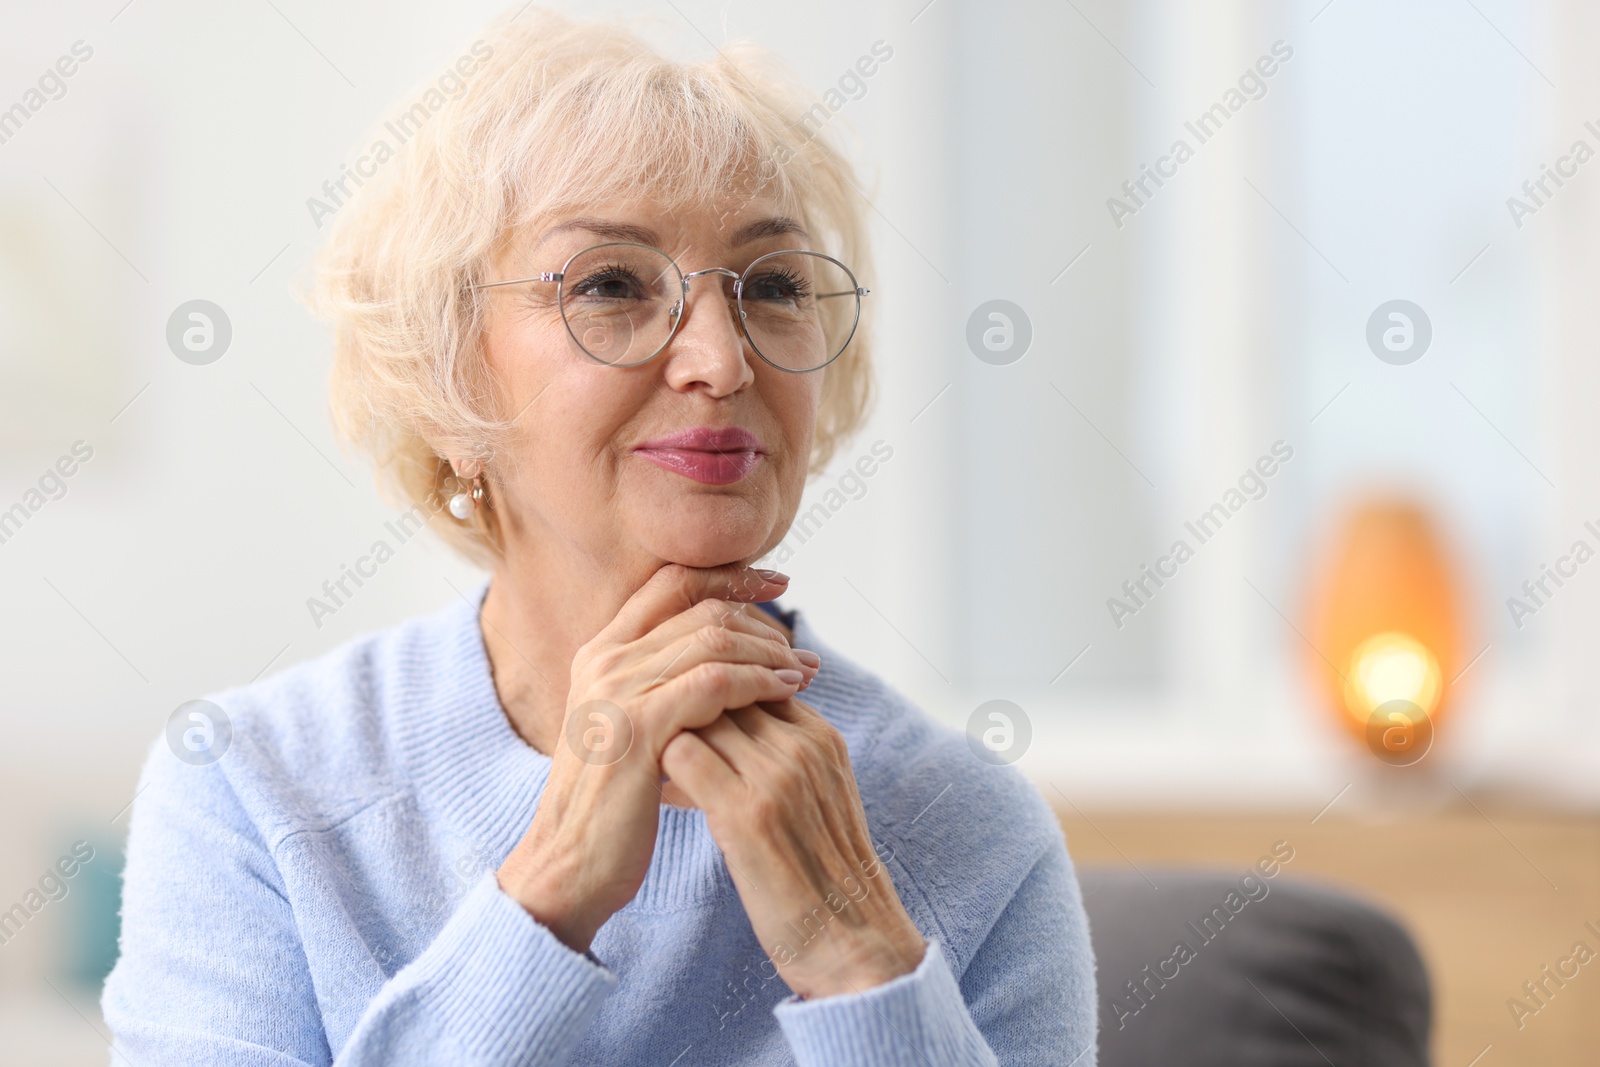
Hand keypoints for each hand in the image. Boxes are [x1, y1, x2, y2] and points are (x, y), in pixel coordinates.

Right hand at [495, 564, 818, 953]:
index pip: (671, 582)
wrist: (569, 865)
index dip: (729, 574)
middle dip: (762, 621)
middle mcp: (603, 659)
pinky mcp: (639, 725)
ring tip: (804, 673)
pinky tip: (785, 694)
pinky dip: (758, 682)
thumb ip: (663, 682)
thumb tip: (730, 650)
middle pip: (700, 606)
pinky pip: (715, 682)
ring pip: (713, 638)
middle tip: (802, 650)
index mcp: (600, 651)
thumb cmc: (612, 804)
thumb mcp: (631, 727)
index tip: (777, 581)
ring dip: (769, 652)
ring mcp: (617, 689)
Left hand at [660, 698, 927, 999]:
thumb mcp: (820, 798)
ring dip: (669, 733)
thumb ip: (786, 756)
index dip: (713, 698)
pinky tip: (655, 793)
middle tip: (655, 735)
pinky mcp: (747, 812)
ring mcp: (777, 776)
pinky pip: (684, 755)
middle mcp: (802, 746)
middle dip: (686, 708)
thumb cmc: (825, 878)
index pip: (751, 681)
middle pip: (723, 689)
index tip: (685, 721)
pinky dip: (660, 766)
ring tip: (651, 766)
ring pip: (698, 715)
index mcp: (821, 738)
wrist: (854, 944)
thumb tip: (734, 730)